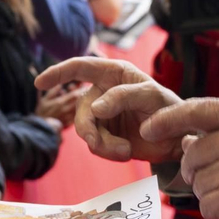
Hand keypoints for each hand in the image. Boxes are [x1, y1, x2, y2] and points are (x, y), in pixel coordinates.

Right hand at [35, 57, 182, 162]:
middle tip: (96, 142)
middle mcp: (104, 92)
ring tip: (123, 150)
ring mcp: (103, 116)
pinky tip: (126, 152)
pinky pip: (94, 145)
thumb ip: (123, 97)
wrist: (179, 140)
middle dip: (87, 128)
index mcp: (114, 73)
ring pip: (85, 130)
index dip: (58, 73)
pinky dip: (107, 151)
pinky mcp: (106, 136)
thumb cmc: (170, 108)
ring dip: (101, 143)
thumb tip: (94, 109)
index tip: (39, 82)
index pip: (80, 67)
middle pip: (81, 108)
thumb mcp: (152, 96)